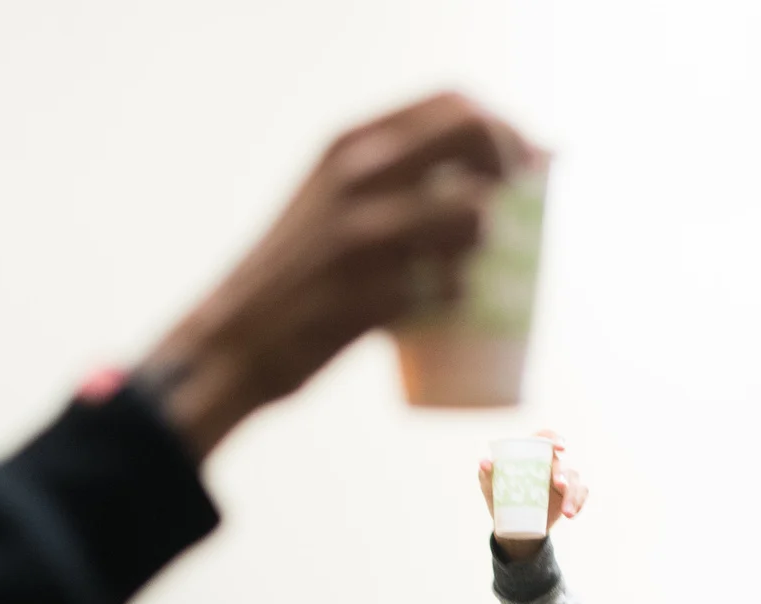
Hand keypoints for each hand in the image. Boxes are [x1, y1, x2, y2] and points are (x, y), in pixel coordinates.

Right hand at [138, 93, 528, 458]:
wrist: (235, 342)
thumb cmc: (299, 275)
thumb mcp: (330, 201)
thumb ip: (389, 179)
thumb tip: (493, 173)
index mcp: (349, 143)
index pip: (454, 103)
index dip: (506, 128)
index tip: (525, 165)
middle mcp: (356, 175)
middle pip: (475, 140)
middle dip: (516, 168)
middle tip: (521, 208)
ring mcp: (362, 235)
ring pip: (475, 216)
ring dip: (490, 246)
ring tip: (468, 268)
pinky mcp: (369, 294)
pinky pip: (453, 289)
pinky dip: (460, 300)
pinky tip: (442, 308)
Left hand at [479, 429, 589, 558]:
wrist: (512, 525)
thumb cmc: (500, 496)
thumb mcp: (490, 485)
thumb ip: (486, 472)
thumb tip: (484, 462)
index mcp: (533, 453)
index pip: (546, 438)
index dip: (555, 438)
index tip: (558, 447)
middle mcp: (551, 463)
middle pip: (563, 461)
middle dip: (564, 471)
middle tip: (558, 484)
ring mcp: (563, 479)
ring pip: (575, 479)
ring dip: (573, 494)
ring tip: (566, 511)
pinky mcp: (570, 495)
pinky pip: (581, 495)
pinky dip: (579, 504)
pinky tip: (571, 514)